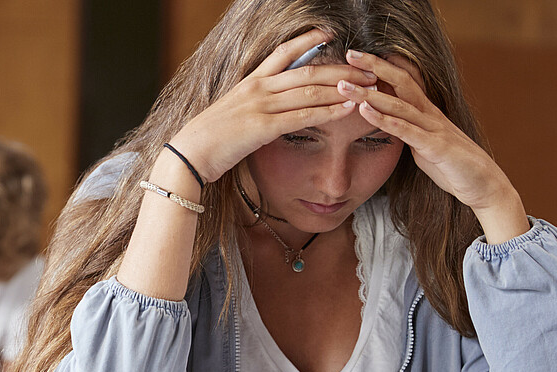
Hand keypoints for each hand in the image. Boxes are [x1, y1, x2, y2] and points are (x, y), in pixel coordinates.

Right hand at [164, 29, 375, 182]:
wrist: (188, 155)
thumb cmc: (208, 140)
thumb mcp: (231, 114)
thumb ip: (252, 106)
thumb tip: (268, 108)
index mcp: (249, 82)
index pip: (283, 53)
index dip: (309, 41)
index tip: (330, 33)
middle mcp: (258, 89)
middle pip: (308, 71)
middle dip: (341, 68)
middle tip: (367, 66)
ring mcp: (260, 107)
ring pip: (310, 91)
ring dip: (342, 88)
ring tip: (368, 86)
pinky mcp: (263, 128)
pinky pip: (303, 116)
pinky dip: (329, 111)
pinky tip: (348, 109)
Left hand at [338, 51, 521, 213]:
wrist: (482, 184)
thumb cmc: (451, 164)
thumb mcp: (422, 142)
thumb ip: (405, 129)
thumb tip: (385, 121)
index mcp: (426, 111)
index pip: (402, 81)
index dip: (380, 66)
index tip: (356, 56)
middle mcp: (430, 114)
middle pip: (401, 82)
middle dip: (375, 67)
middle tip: (349, 54)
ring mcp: (434, 129)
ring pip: (399, 105)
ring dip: (369, 95)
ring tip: (345, 86)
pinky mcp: (435, 147)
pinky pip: (407, 131)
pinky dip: (385, 120)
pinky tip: (366, 111)